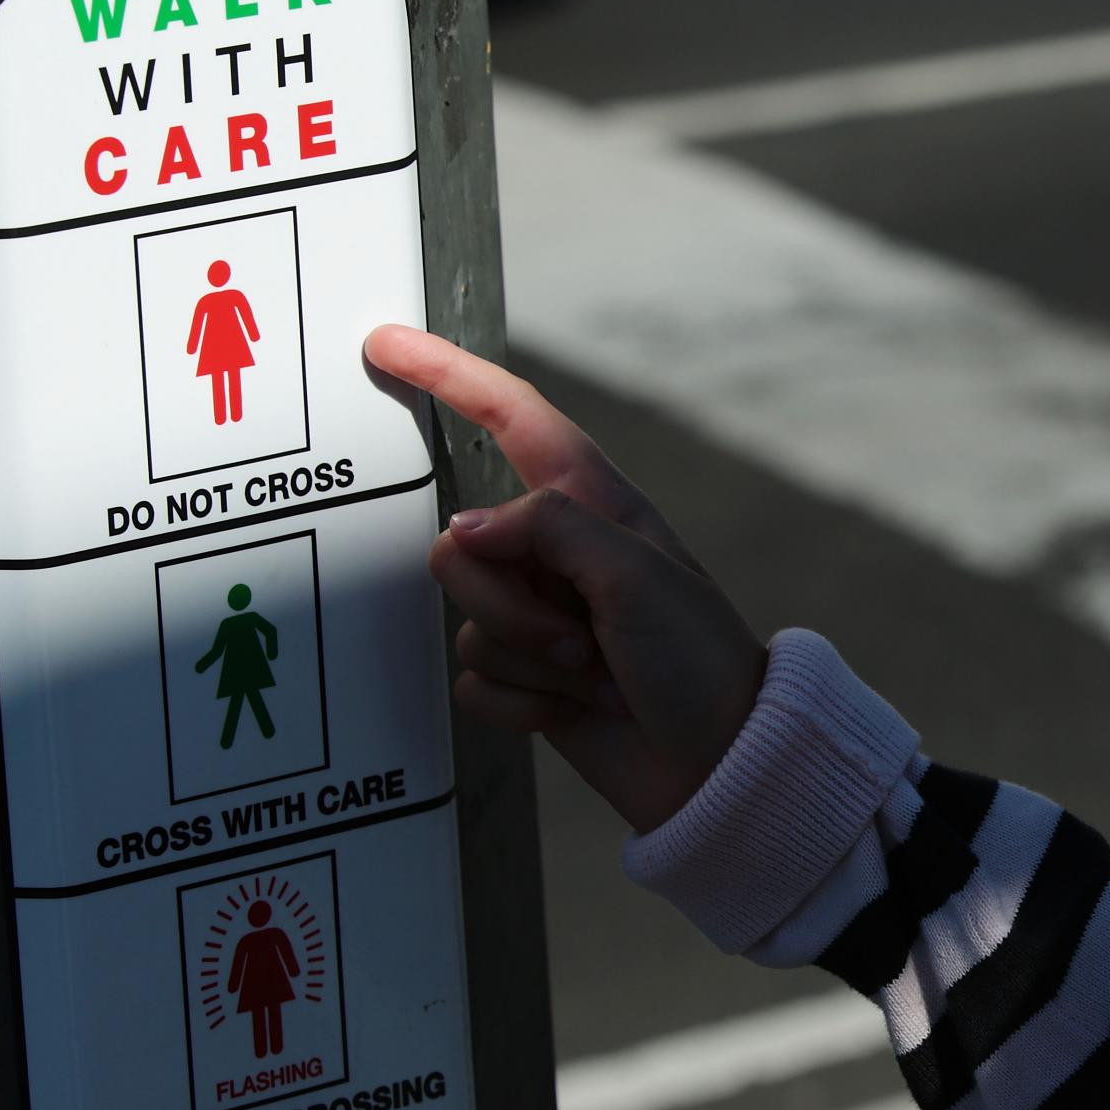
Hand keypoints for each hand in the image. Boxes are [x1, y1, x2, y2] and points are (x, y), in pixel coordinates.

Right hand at [363, 324, 766, 833]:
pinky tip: (574, 712)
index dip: (449, 375)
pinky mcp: (525, 679)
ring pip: (463, 618)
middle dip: (508, 602)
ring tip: (593, 676)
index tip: (388, 342)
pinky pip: (471, 678)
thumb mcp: (638, 574)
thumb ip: (547, 528)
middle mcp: (560, 555)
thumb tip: (462, 532)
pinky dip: (520, 703)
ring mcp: (539, 617)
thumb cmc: (700, 661)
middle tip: (583, 641)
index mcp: (596, 507)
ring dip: (526, 658)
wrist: (721, 767)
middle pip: (460, 546)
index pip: (512, 419)